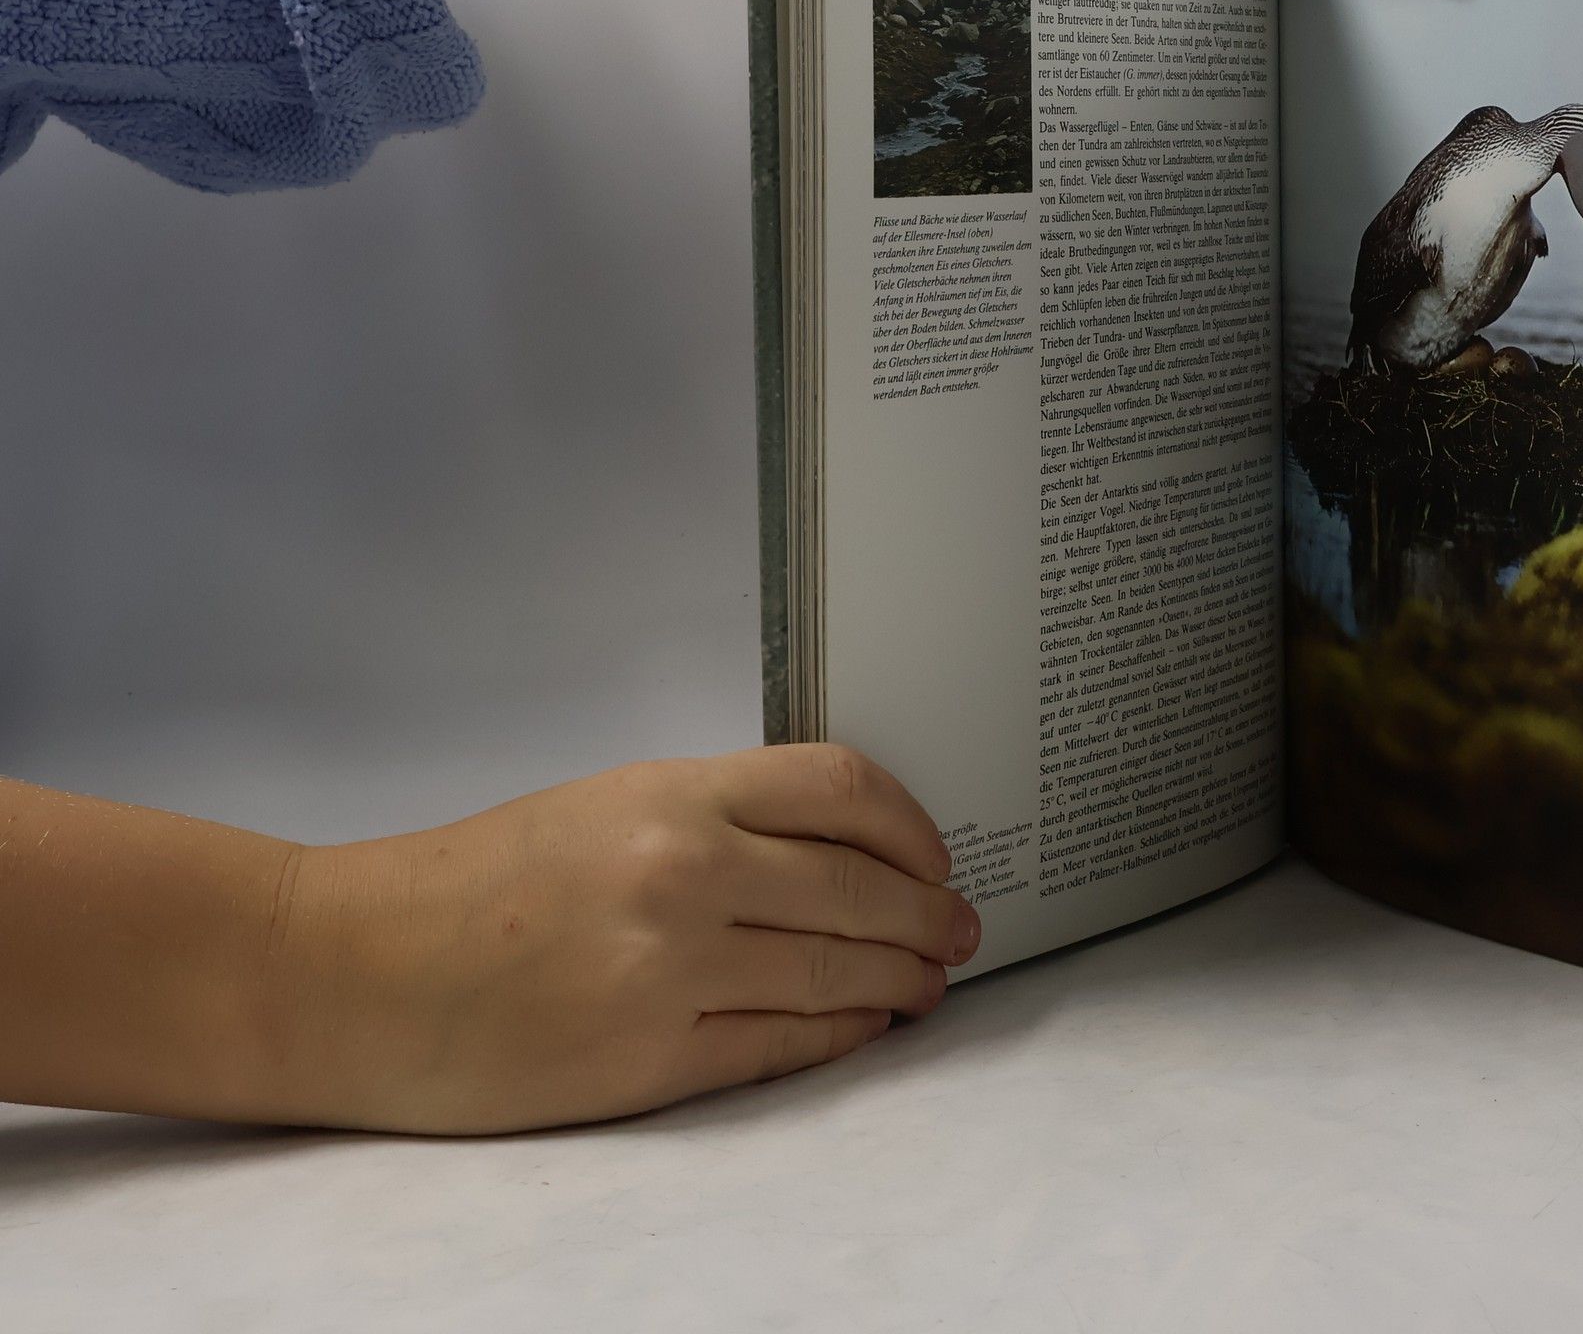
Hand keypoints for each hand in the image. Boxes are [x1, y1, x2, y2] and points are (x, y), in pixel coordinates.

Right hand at [277, 746, 977, 1134]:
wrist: (353, 971)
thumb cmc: (471, 880)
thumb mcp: (604, 806)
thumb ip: (718, 818)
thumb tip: (835, 851)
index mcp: (672, 794)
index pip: (843, 789)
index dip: (913, 826)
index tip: (936, 853)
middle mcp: (684, 874)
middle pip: (863, 888)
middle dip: (931, 913)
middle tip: (959, 927)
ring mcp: (670, 974)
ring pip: (838, 973)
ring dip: (904, 979)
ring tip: (931, 980)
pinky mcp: (649, 1064)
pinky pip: (785, 1048)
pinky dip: (844, 1036)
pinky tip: (869, 1026)